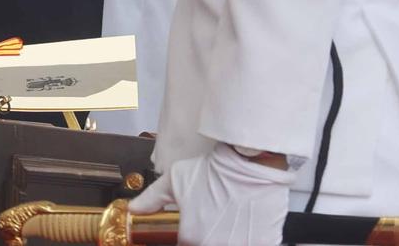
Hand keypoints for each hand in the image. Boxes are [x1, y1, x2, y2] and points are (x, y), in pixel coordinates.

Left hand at [130, 143, 292, 245]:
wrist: (250, 162)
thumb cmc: (215, 171)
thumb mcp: (176, 180)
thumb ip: (152, 198)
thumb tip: (134, 208)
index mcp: (192, 239)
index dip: (190, 239)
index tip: (197, 231)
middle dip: (211, 237)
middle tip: (217, 222)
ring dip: (231, 239)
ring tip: (232, 223)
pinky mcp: (265, 243)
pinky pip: (258, 245)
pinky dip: (252, 238)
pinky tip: (248, 226)